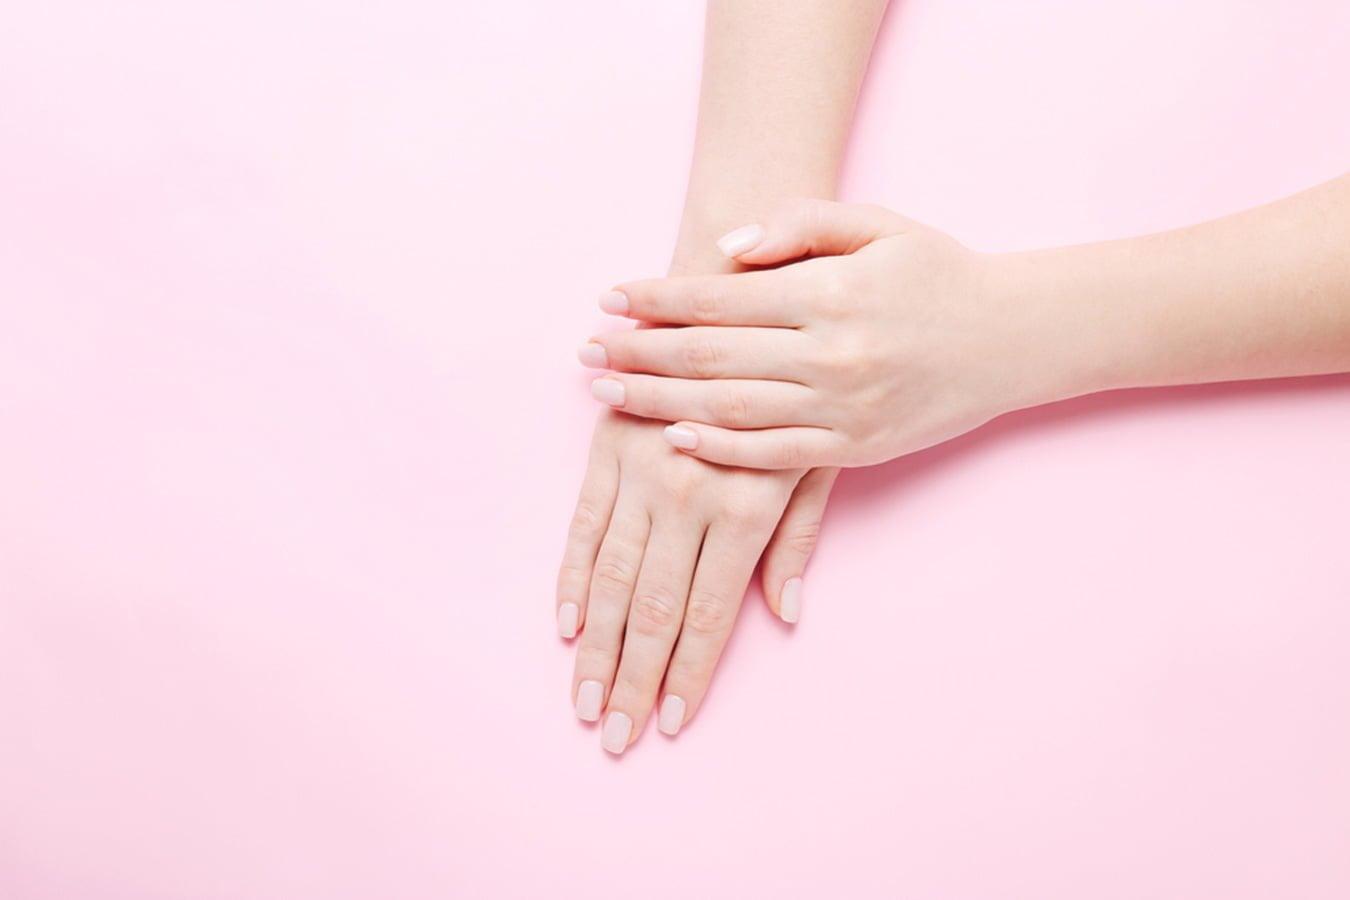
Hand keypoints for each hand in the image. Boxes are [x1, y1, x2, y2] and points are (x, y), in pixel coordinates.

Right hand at [557, 412, 835, 752]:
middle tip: (612, 738)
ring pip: (612, 577)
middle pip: (655, 609)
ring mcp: (640, 473)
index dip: (687, 674)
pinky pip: (583, 525)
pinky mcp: (606, 449)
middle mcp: (688, 494)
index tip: (667, 724)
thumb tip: (786, 613)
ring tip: (582, 702)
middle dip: (632, 680)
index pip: (710, 613)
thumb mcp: (816, 455)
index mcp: (745, 505)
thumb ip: (797, 537)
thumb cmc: (792, 382)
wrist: (730, 297)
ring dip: (596, 647)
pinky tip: (566, 625)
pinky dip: (572, 577)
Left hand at [579, 199, 1071, 468]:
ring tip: (606, 395)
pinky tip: (673, 437)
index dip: (656, 298)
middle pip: (709, 358)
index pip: (719, 297)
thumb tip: (724, 249)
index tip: (608, 298)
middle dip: (638, 354)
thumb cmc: (938, 273)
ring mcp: (841, 408)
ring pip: (729, 410)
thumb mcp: (877, 223)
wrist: (1014, 337)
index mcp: (829, 292)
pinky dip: (719, 449)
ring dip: (659, 403)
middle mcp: (830, 353)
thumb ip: (799, 223)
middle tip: (585, 353)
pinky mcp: (854, 450)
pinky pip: (773, 456)